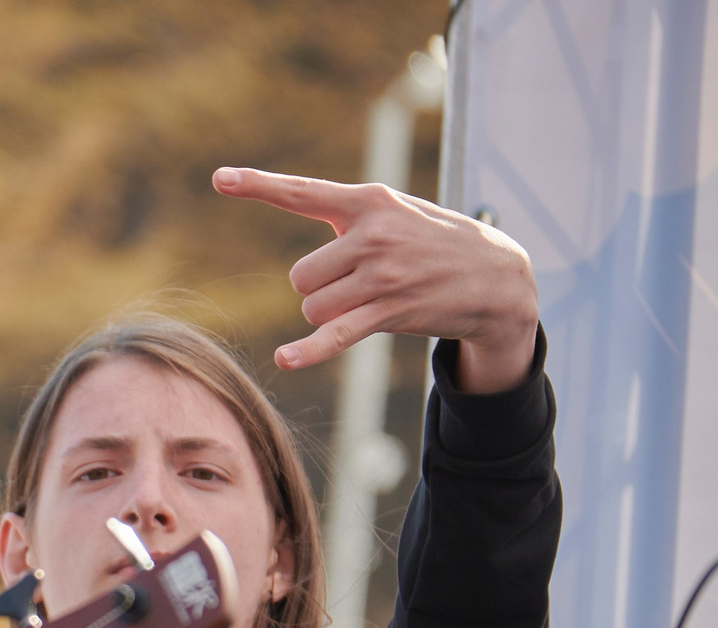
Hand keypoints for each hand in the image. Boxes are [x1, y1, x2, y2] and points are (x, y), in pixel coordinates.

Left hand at [214, 166, 539, 392]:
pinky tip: (285, 360)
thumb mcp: (396, 213)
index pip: (303, 191)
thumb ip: (349, 217)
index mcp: (368, 201)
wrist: (497, 274)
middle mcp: (372, 234)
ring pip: (313, 307)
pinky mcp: (390, 310)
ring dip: (330, 314)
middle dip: (318, 288)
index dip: (258, 185)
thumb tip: (302, 228)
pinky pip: (335, 334)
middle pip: (300, 276)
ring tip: (371, 301)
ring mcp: (382, 273)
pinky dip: (308, 351)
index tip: (220, 178)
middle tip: (357, 283)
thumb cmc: (433, 242)